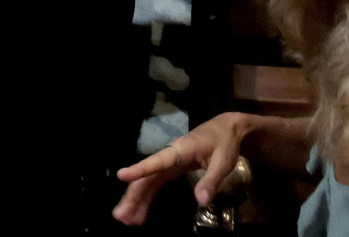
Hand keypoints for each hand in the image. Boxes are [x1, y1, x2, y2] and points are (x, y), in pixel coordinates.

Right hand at [114, 113, 251, 222]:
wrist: (227, 129)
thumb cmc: (224, 143)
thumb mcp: (223, 162)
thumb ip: (211, 181)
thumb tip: (201, 202)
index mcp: (179, 151)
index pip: (156, 162)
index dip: (139, 169)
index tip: (121, 175)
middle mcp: (169, 156)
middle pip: (147, 177)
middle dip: (133, 195)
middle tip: (121, 216)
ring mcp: (168, 163)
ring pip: (148, 182)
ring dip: (136, 200)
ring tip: (126, 219)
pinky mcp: (171, 169)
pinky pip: (155, 184)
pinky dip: (147, 198)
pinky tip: (141, 213)